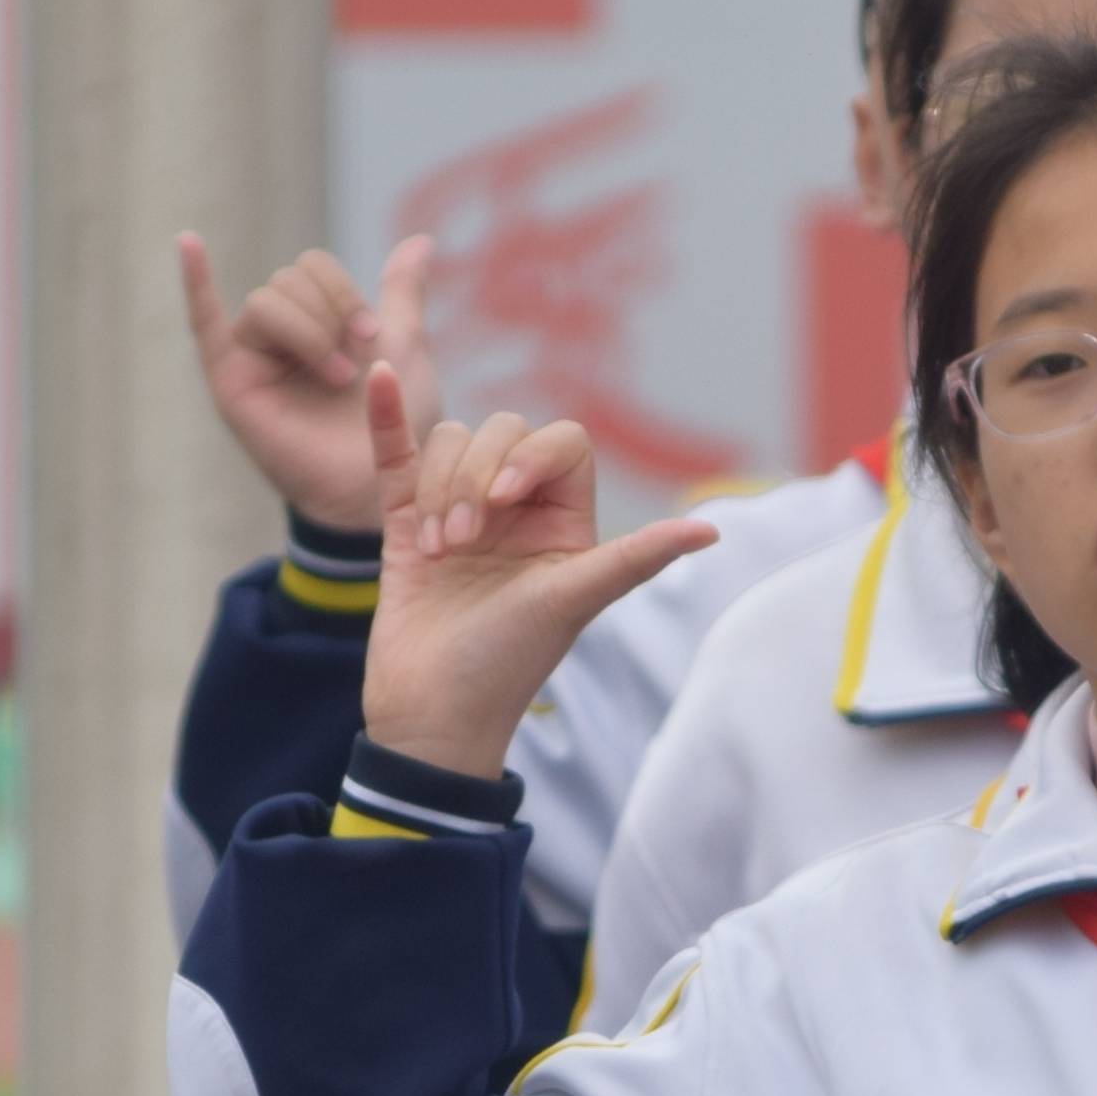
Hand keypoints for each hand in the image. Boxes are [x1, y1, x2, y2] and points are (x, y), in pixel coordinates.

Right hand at [183, 231, 437, 534]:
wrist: (380, 479)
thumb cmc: (392, 420)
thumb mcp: (404, 345)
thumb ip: (401, 294)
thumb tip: (419, 241)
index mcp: (313, 317)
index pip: (311, 265)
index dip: (343, 290)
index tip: (370, 335)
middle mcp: (277, 333)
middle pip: (285, 280)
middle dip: (327, 313)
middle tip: (352, 365)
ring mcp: (251, 356)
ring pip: (264, 303)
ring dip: (308, 333)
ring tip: (335, 378)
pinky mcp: (231, 383)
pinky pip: (203, 325)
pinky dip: (194, 282)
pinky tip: (189, 241)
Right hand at [356, 378, 716, 780]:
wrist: (432, 715)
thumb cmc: (508, 665)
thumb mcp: (573, 602)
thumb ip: (636, 559)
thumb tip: (713, 531)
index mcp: (565, 524)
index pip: (562, 444)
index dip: (532, 455)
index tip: (506, 499)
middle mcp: (517, 512)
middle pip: (503, 433)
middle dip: (476, 477)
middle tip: (463, 543)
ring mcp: (459, 512)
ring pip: (452, 444)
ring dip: (441, 487)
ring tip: (438, 552)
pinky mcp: (406, 522)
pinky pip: (400, 455)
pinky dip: (389, 418)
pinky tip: (383, 380)